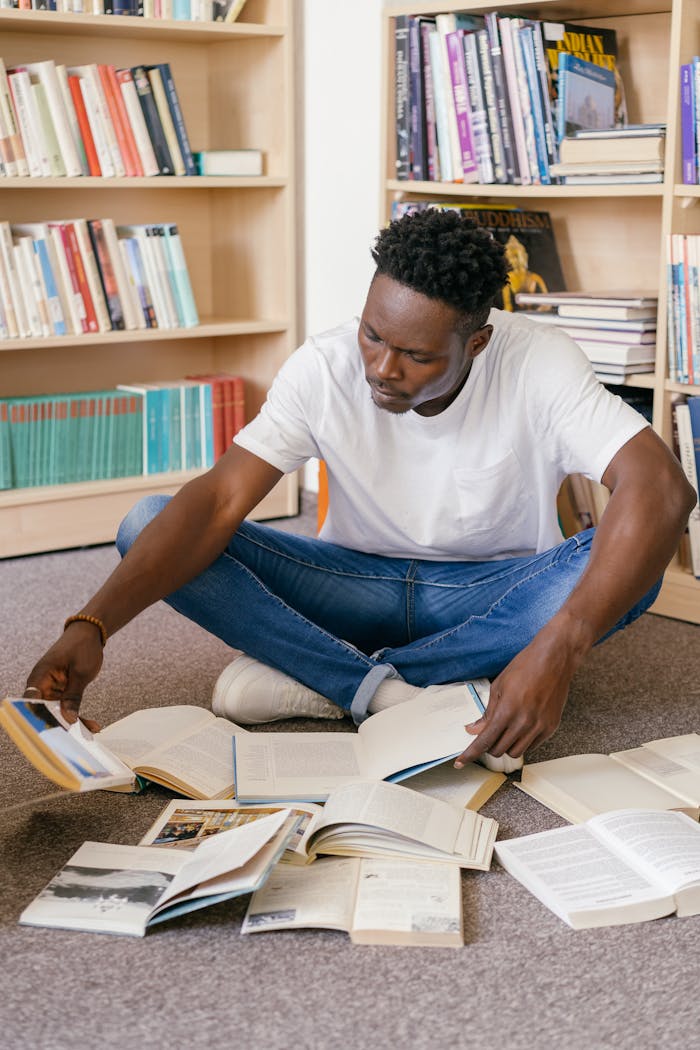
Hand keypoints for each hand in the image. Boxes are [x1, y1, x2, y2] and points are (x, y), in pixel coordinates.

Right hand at [24, 623, 103, 730]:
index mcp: (40, 676)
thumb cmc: (82, 646)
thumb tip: (67, 719)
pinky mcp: (61, 691)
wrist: (89, 633)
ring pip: (57, 711)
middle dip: (58, 725)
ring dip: (72, 722)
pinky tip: (93, 725)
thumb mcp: (81, 673)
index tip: (47, 732)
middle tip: (73, 738)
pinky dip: (78, 714)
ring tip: (90, 731)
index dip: (35, 717)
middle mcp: (42, 684)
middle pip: (44, 710)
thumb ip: (73, 697)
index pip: (31, 700)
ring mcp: (51, 688)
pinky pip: (66, 706)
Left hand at [454, 625, 578, 768]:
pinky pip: (532, 746)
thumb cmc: (525, 667)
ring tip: (505, 730)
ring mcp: (539, 726)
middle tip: (488, 736)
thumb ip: (487, 712)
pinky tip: (520, 728)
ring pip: (515, 752)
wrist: (554, 659)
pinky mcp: (551, 727)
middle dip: (488, 747)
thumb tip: (474, 730)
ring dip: (505, 746)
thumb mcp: (499, 686)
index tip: (461, 762)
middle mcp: (524, 722)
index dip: (470, 754)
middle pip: (499, 751)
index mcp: (507, 710)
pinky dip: (522, 742)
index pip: (484, 741)